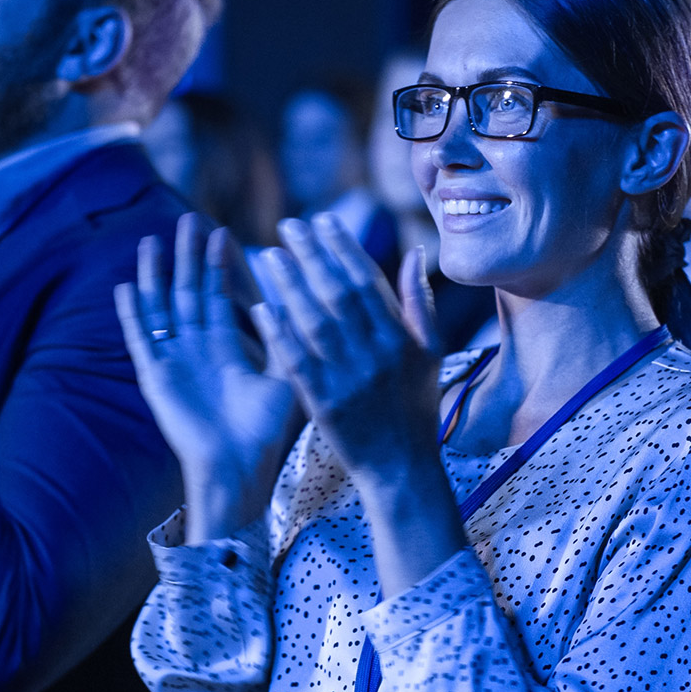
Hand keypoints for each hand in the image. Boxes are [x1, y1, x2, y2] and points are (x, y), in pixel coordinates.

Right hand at [116, 213, 297, 540]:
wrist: (238, 466)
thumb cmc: (266, 431)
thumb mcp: (286, 376)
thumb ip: (285, 339)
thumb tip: (288, 299)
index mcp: (226, 349)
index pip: (219, 296)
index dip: (220, 265)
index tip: (224, 231)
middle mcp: (197, 350)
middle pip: (188, 292)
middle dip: (189, 257)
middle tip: (191, 219)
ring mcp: (174, 361)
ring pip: (161, 307)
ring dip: (156, 275)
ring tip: (154, 239)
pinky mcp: (156, 376)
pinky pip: (141, 339)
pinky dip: (133, 314)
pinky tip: (125, 286)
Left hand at [252, 215, 464, 595]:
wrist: (400, 469)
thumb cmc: (414, 408)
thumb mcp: (430, 354)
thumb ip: (420, 302)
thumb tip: (415, 251)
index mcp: (402, 339)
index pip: (368, 282)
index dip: (343, 248)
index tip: (322, 221)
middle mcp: (376, 356)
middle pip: (339, 295)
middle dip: (313, 256)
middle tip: (289, 227)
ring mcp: (349, 380)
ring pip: (316, 323)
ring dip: (292, 285)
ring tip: (270, 255)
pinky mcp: (324, 404)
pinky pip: (297, 361)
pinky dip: (279, 332)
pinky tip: (260, 307)